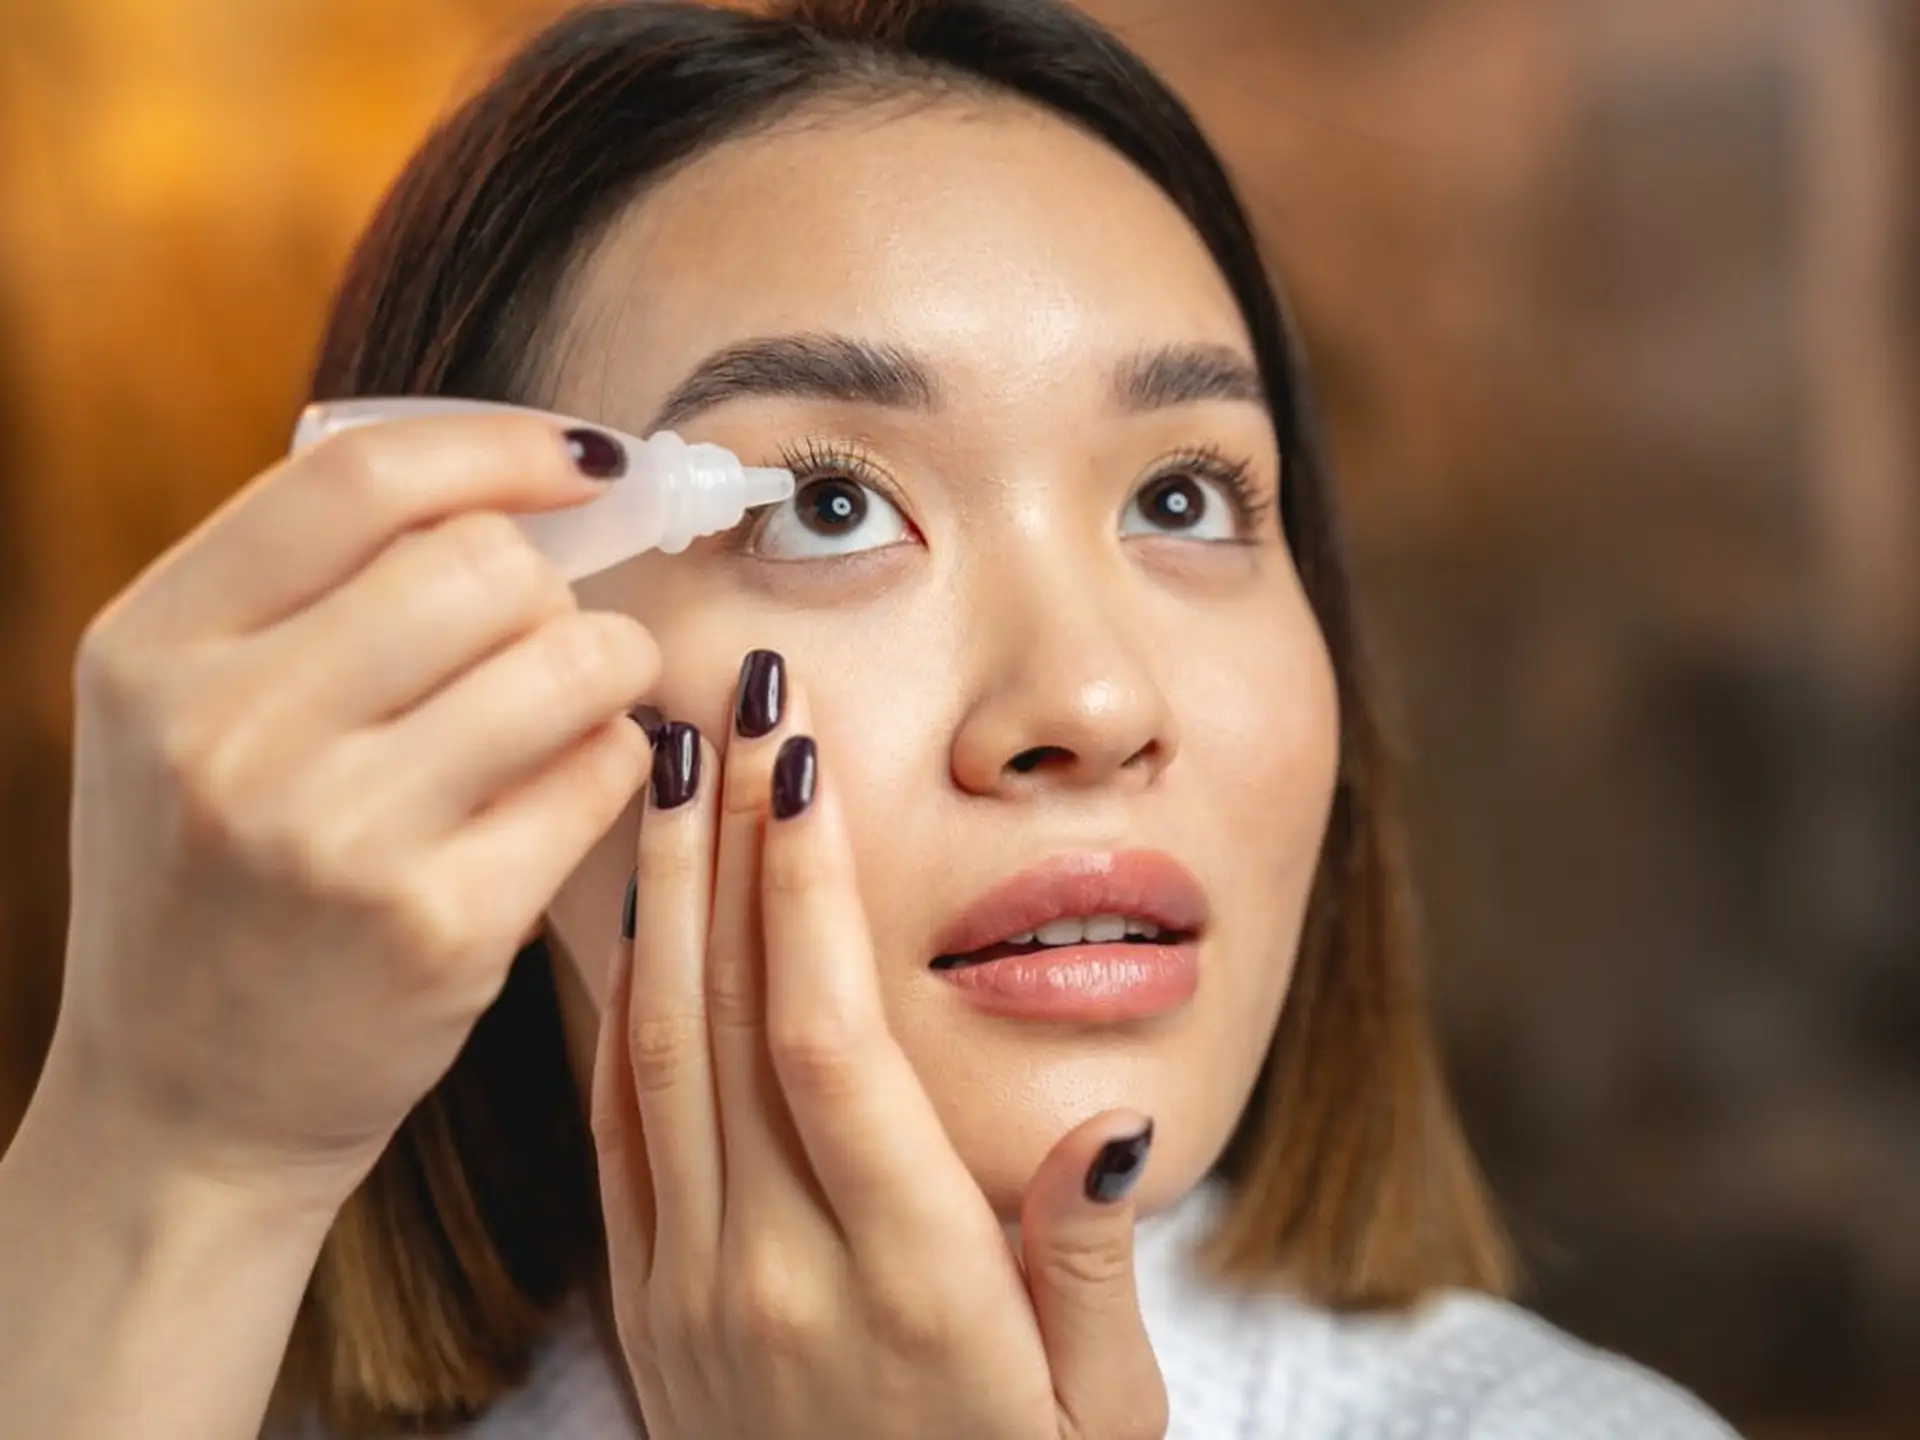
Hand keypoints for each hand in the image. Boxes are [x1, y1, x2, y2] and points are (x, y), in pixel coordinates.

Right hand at [49, 413, 658, 1213]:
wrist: (183, 1113)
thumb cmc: (212, 890)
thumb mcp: (180, 720)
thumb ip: (302, 594)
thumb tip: (514, 482)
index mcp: (151, 650)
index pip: (359, 480)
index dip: (502, 447)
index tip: (584, 462)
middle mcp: (228, 732)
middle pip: (483, 564)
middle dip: (552, 589)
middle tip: (547, 638)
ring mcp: (336, 835)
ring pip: (567, 660)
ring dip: (608, 669)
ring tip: (575, 709)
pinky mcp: (440, 925)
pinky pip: (602, 773)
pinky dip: (615, 764)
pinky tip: (570, 791)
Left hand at [591, 657, 1169, 1439]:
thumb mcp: (1102, 1418)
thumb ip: (1085, 1267)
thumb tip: (1106, 1117)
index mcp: (908, 1286)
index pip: (832, 1046)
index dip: (807, 892)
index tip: (800, 764)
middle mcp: (778, 1278)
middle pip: (727, 1018)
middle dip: (720, 844)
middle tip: (721, 699)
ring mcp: (694, 1294)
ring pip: (654, 1058)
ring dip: (657, 901)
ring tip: (657, 766)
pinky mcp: (646, 1311)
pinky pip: (617, 1133)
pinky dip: (616, 1010)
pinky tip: (629, 916)